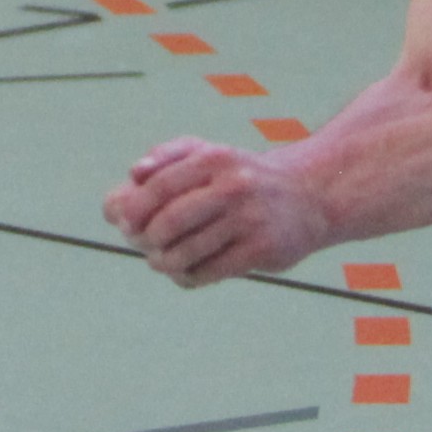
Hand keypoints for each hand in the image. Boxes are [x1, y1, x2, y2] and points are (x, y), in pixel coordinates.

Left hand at [104, 136, 334, 286]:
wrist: (307, 197)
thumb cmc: (241, 178)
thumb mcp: (208, 154)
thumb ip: (165, 159)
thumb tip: (130, 178)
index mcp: (214, 158)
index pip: (158, 185)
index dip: (133, 209)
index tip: (125, 224)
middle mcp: (233, 185)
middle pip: (169, 221)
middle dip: (146, 239)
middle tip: (142, 245)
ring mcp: (249, 218)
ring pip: (187, 251)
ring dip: (164, 262)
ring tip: (160, 261)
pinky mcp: (262, 249)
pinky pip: (210, 271)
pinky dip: (188, 276)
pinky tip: (184, 273)